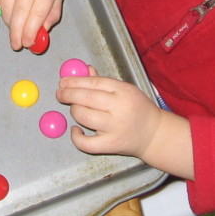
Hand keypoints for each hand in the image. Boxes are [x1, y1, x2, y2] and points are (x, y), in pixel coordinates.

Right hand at [0, 0, 65, 49]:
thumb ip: (53, 13)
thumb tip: (43, 31)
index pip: (37, 14)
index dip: (31, 31)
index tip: (27, 43)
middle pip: (19, 13)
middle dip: (17, 33)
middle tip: (16, 45)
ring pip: (5, 9)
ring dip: (8, 24)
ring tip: (13, 31)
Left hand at [57, 66, 194, 178]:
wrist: (154, 134)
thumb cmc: (138, 109)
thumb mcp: (126, 90)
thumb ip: (104, 82)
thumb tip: (86, 70)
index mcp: (124, 91)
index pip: (94, 82)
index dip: (75, 81)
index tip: (63, 82)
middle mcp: (119, 108)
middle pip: (86, 97)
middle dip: (68, 94)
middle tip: (60, 93)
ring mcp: (114, 127)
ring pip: (83, 117)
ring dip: (74, 111)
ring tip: (76, 109)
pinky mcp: (110, 145)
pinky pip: (86, 142)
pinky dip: (76, 137)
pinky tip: (76, 130)